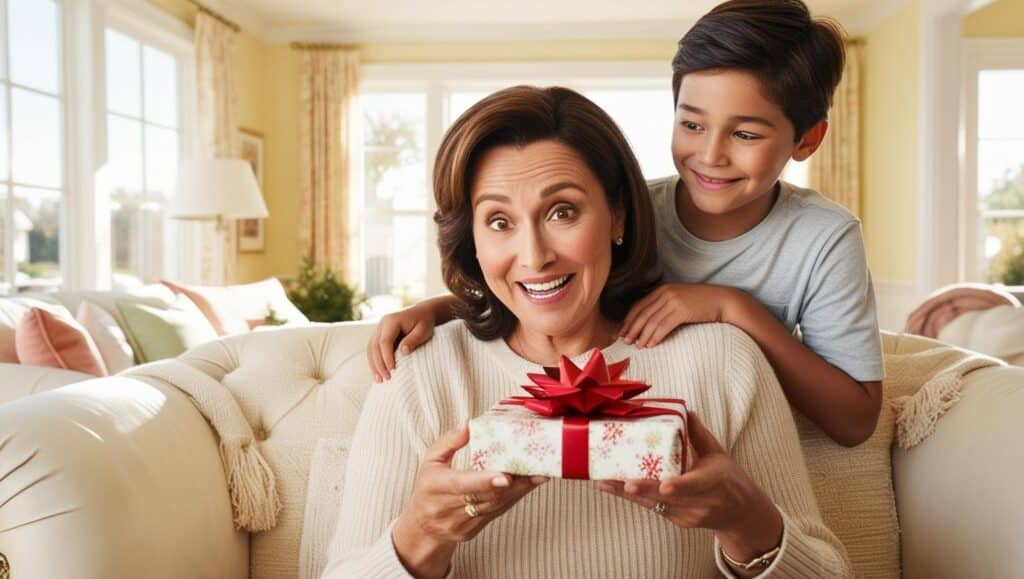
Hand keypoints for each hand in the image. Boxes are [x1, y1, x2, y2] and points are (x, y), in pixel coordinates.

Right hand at [367, 303, 436, 381]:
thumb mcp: (424, 330)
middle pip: (374, 346)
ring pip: (370, 349)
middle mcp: (382, 324)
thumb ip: (414, 339)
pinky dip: (374, 362)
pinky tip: (378, 374)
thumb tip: (403, 352)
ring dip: (374, 365)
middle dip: (379, 364)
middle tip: (386, 378)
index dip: (387, 356)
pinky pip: (372, 350)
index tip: (392, 369)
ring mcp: (379, 329)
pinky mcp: (379, 336)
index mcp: (392, 321)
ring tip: (379, 380)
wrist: (421, 313)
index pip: (385, 341)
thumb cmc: (424, 322)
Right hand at [393, 424, 548, 576]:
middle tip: (536, 470)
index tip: (505, 476)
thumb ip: (449, 442)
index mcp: (435, 487)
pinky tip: (527, 486)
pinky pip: (497, 513)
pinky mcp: (473, 530)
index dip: (484, 481)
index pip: (462, 485)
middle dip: (514, 484)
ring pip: (495, 506)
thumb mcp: (430, 460)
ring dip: (519, 491)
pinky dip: (514, 498)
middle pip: (486, 496)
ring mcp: (461, 522)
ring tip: (539, 476)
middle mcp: (447, 508)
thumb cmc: (428, 487)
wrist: (423, 527)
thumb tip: (469, 424)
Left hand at [597, 412, 781, 559]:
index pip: (696, 485)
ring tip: (606, 483)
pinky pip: (655, 508)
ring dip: (629, 495)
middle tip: (619, 482)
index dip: (679, 486)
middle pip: (668, 498)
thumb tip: (685, 410)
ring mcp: (690, 515)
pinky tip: (616, 488)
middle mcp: (702, 502)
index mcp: (715, 481)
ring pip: (656, 505)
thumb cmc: (729, 478)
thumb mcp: (719, 453)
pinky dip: (636, 498)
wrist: (741, 513)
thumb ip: (699, 434)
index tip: (664, 485)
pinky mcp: (679, 522)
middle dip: (642, 491)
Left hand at [620, 284, 734, 347]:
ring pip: (651, 321)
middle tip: (624, 341)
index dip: (628, 320)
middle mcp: (665, 293)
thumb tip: (649, 323)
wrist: (722, 300)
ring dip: (642, 335)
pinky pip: (663, 326)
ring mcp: (673, 301)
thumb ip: (664, 306)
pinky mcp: (682, 310)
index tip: (621, 331)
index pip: (639, 305)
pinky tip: (650, 345)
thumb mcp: (679, 300)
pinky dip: (654, 337)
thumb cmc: (701, 304)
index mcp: (662, 289)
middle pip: (642, 313)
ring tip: (637, 346)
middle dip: (631, 329)